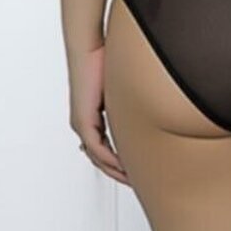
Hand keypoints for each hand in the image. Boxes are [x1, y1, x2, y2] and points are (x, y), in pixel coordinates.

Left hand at [68, 43, 129, 186]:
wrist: (89, 48)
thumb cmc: (104, 61)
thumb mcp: (122, 89)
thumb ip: (130, 103)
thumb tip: (148, 104)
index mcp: (92, 117)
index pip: (105, 148)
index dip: (119, 162)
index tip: (134, 170)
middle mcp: (84, 124)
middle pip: (100, 158)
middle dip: (118, 172)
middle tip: (134, 182)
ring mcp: (82, 124)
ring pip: (97, 157)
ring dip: (115, 170)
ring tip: (131, 179)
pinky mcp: (83, 121)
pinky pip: (97, 149)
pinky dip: (111, 160)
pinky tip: (123, 167)